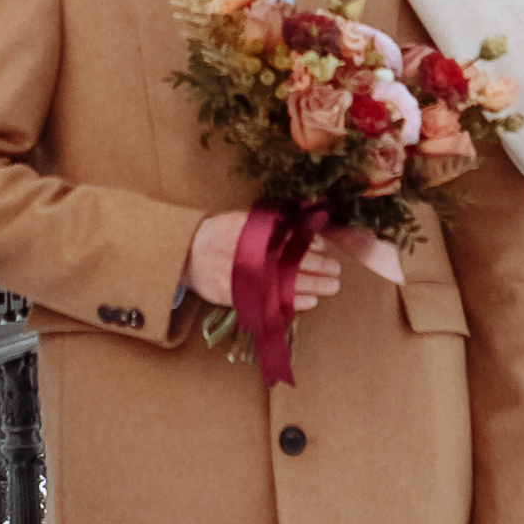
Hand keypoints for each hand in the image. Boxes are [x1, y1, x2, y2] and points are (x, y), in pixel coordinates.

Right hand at [184, 211, 344, 310]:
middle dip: (318, 267)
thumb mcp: (242, 220)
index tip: (323, 246)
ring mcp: (243, 279)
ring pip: (285, 285)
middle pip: (290, 263)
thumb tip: (305, 225)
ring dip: (313, 287)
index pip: (285, 240)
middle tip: (336, 270)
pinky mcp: (240, 297)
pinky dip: (293, 303)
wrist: (187, 255)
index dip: (307, 245)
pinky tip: (310, 301)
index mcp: (248, 233)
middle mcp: (247, 256)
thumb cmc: (220, 234)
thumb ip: (270, 223)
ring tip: (332, 286)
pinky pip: (271, 303)